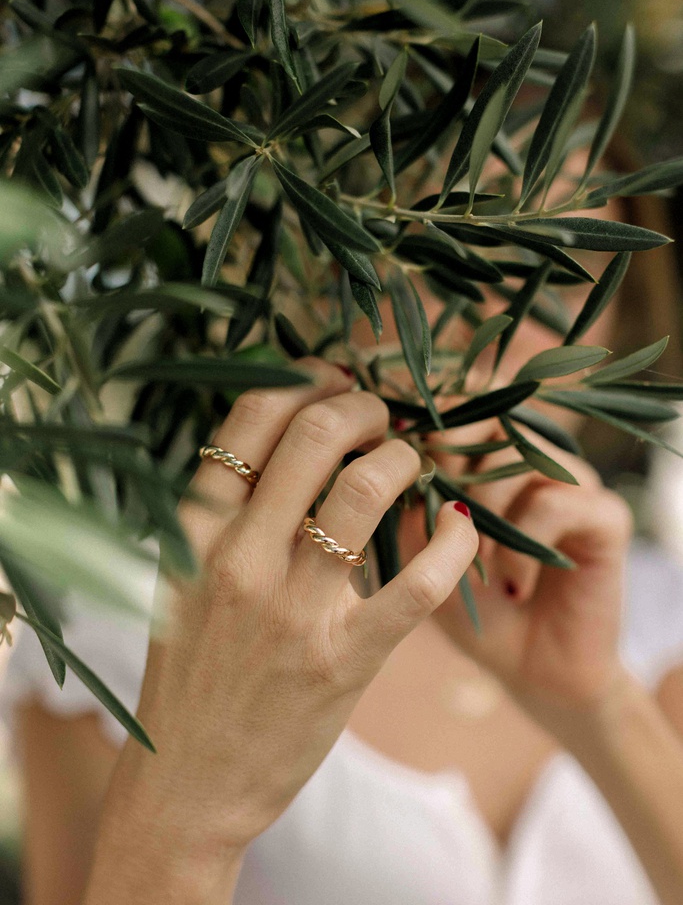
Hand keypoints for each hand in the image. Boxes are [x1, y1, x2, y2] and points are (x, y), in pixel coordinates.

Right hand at [101, 359, 477, 865]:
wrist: (188, 784)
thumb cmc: (191, 674)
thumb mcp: (182, 580)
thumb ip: (223, 513)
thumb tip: (285, 440)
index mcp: (195, 532)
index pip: (250, 418)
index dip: (303, 380)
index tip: (332, 379)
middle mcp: (239, 558)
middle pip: (312, 435)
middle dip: (361, 405)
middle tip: (381, 415)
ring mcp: (292, 610)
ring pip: (364, 490)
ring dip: (402, 458)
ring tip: (412, 461)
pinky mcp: (343, 660)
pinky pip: (416, 582)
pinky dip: (450, 543)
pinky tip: (459, 528)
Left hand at [402, 416, 633, 728]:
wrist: (528, 672)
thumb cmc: (467, 609)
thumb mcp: (418, 556)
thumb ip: (400, 504)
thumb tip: (378, 457)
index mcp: (488, 455)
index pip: (460, 403)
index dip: (426, 421)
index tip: (396, 456)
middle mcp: (533, 457)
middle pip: (490, 414)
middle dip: (450, 457)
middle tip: (435, 508)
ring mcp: (572, 482)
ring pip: (518, 454)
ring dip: (484, 509)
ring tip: (476, 563)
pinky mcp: (606, 517)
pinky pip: (554, 503)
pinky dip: (522, 546)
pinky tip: (510, 584)